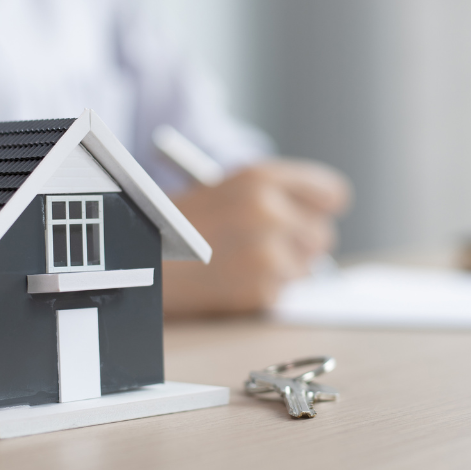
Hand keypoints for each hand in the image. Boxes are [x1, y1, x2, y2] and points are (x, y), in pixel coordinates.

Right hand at [164, 159, 350, 315]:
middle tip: (265, 244)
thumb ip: (278, 196)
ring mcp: (266, 253)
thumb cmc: (182, 223)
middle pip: (323, 235)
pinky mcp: (260, 290)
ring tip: (241, 261)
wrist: (138, 261)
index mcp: (262, 178)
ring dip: (284, 269)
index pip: (331, 194)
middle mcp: (269, 212)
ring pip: (308, 267)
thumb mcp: (229, 188)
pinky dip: (264, 290)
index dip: (322, 207)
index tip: (314, 215)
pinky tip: (233, 279)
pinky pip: (284, 291)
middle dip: (300, 243)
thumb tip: (323, 216)